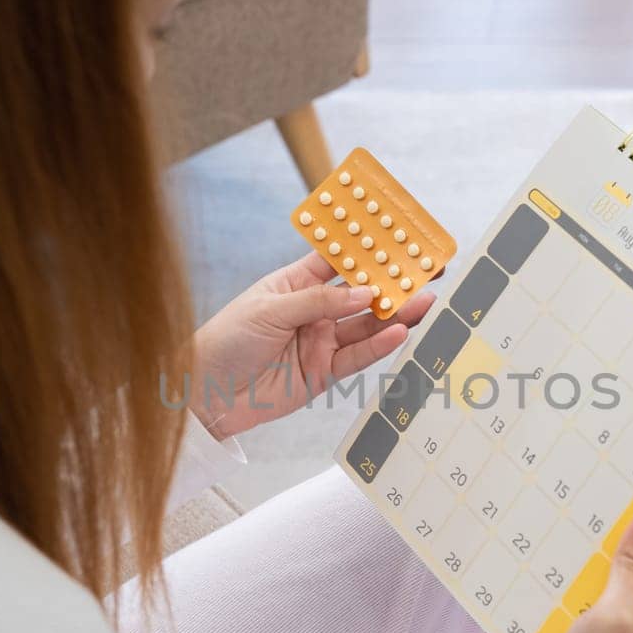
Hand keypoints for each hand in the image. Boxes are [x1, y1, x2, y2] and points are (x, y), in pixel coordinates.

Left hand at [188, 251, 435, 437]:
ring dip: (395, 314)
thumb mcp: (269, 310)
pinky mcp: (324, 373)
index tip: (396, 237)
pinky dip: (379, 345)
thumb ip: (319, 301)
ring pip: (366, 325)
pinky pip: (358, 356)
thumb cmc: (225, 341)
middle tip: (426, 271)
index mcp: (295, 284)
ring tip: (424, 301)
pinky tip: (399, 332)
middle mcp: (313, 310)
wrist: (206, 394)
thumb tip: (363, 292)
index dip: (366, 248)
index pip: (337, 260)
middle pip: (360, 293)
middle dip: (393, 282)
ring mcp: (320, 341)